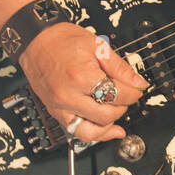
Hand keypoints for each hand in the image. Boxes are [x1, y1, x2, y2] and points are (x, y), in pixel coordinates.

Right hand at [16, 23, 149, 142]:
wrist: (36, 41)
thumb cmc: (62, 41)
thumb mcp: (97, 46)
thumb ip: (120, 67)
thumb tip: (139, 83)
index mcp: (81, 76)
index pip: (117, 95)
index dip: (134, 93)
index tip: (138, 89)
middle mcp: (69, 96)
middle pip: (107, 114)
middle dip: (123, 106)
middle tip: (127, 95)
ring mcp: (60, 107)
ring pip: (92, 130)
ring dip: (110, 123)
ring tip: (117, 111)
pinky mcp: (55, 112)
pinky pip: (77, 132)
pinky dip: (94, 134)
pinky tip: (107, 129)